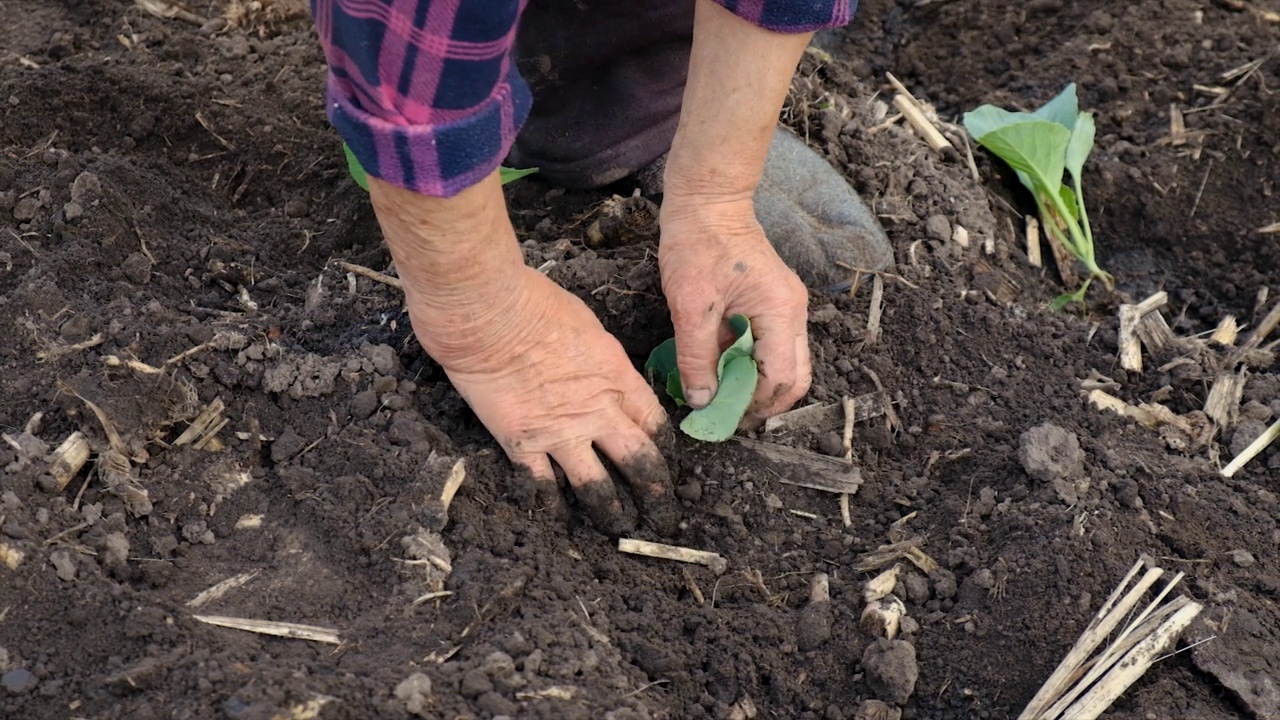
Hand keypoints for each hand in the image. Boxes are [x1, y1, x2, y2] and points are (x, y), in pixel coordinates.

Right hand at [424, 267, 676, 532]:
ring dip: (612, 513)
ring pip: (598, 487)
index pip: (657, 427)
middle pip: (640, 463)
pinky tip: (559, 522)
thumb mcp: (590, 330)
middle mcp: (598, 413)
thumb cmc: (537, 305)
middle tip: (664, 518)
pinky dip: (553, 507)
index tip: (669, 467)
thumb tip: (606, 379)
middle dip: (656, 495)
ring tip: (620, 530)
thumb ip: (604, 365)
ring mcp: (561, 434)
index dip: (667, 453)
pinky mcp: (523, 445)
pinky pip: (543, 487)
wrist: (490, 315)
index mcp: (619, 380)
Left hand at [658, 197, 811, 421]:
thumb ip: (696, 357)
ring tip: (722, 396)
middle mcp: (793, 312)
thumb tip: (702, 402)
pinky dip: (750, 364)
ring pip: (785, 363)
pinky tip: (720, 368)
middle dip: (764, 403)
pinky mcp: (773, 303)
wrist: (707, 200)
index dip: (753, 406)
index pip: (780, 378)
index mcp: (780, 311)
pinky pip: (770, 346)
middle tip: (728, 416)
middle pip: (794, 377)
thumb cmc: (698, 243)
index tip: (722, 418)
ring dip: (756, 385)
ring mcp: (786, 307)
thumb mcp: (690, 304)